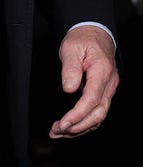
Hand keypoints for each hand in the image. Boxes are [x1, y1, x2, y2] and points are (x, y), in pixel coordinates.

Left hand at [48, 24, 118, 138]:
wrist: (94, 34)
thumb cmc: (83, 39)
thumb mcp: (71, 47)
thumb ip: (70, 68)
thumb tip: (69, 88)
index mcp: (102, 71)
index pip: (92, 99)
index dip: (78, 115)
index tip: (63, 123)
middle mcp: (109, 83)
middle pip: (97, 113)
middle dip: (78, 126)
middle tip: (57, 131)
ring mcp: (108, 90)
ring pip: (98, 116)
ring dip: (79, 127)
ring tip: (59, 132)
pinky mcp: (103, 93)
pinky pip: (96, 112)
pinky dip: (83, 121)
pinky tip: (70, 126)